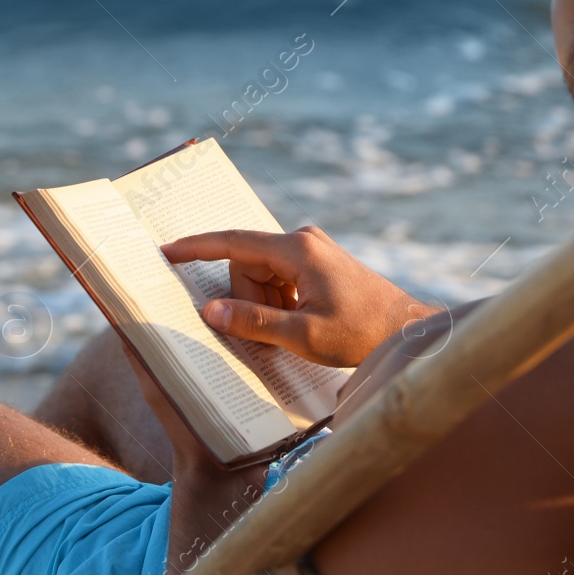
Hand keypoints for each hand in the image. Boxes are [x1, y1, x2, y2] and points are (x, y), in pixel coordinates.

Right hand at [160, 226, 439, 367]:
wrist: (406, 329)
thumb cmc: (361, 333)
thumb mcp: (303, 335)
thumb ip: (254, 322)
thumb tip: (211, 311)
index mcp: (296, 250)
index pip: (233, 242)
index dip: (197, 248)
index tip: (167, 251)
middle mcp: (302, 239)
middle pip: (247, 265)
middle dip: (247, 299)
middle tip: (274, 333)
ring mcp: (312, 248)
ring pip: (262, 274)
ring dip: (266, 303)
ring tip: (295, 329)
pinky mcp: (318, 260)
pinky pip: (280, 277)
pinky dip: (279, 301)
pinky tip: (301, 321)